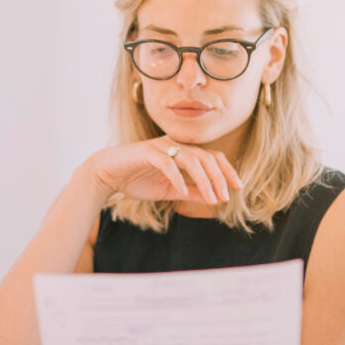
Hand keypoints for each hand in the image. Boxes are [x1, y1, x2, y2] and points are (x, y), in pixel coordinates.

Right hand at [85, 136, 242, 205]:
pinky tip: (182, 193)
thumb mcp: (170, 190)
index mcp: (183, 152)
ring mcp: (161, 147)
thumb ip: (192, 192)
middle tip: (225, 196)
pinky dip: (177, 178)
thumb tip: (216, 199)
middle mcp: (175, 146)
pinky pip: (167, 164)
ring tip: (211, 198)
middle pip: (206, 157)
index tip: (238, 188)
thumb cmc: (138, 179)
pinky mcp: (147, 153)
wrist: (107, 174)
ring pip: (191, 159)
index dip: (227, 171)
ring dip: (204, 180)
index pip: (212, 157)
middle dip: (219, 177)